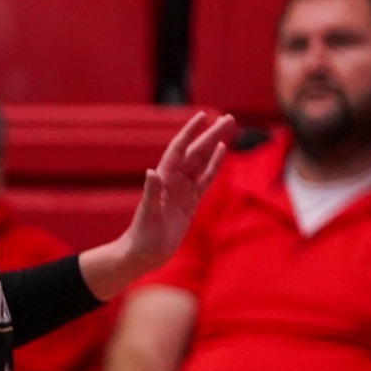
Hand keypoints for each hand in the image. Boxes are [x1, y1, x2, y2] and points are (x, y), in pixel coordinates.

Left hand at [117, 111, 232, 272]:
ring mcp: (183, 190)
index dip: (189, 132)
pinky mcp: (191, 201)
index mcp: (163, 180)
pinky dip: (214, 165)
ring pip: (202, 162)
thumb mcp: (147, 215)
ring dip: (215, 145)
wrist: (144, 253)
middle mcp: (173, 181)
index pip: (178, 150)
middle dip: (211, 134)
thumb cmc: (142, 236)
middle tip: (228, 118)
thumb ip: (151, 193)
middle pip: (195, 152)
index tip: (202, 116)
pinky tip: (223, 151)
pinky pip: (205, 179)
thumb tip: (151, 172)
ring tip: (228, 127)